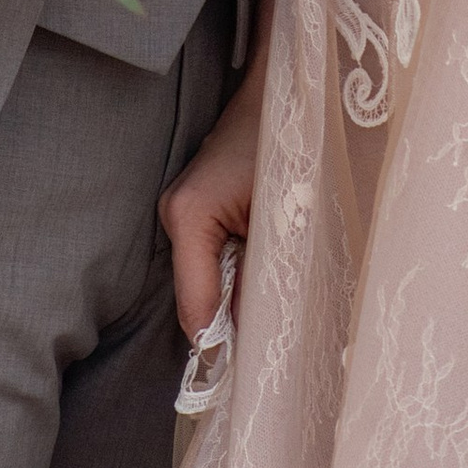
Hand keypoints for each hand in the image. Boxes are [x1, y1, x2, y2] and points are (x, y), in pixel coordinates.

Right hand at [160, 64, 264, 339]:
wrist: (287, 83)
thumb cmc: (290, 140)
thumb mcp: (285, 218)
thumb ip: (267, 280)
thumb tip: (261, 338)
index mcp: (188, 217)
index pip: (198, 313)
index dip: (227, 350)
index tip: (257, 383)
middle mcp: (177, 216)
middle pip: (203, 302)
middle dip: (239, 325)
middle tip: (283, 348)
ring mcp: (186, 212)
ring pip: (214, 285)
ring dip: (245, 299)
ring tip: (287, 309)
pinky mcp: (203, 208)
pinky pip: (220, 263)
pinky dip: (245, 277)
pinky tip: (276, 274)